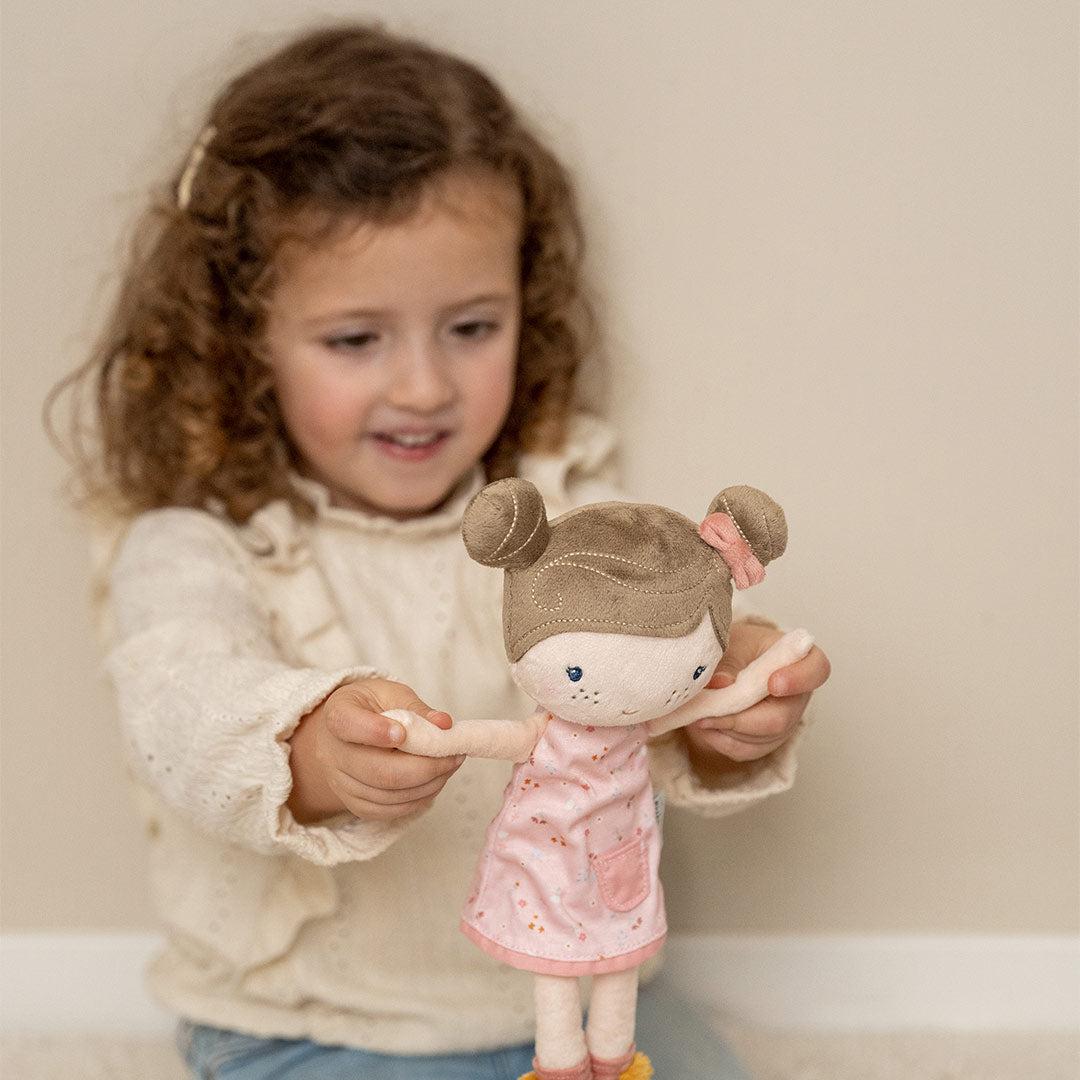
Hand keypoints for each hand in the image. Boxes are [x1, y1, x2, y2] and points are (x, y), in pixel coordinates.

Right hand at [287, 677, 463, 823]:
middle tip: (454, 755)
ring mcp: (342, 784)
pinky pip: (391, 809)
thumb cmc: (374, 709)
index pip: (347, 724)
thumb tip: (444, 724)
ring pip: (389, 794)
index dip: (375, 732)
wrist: (348, 737)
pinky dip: (420, 797)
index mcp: (338, 715)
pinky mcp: (357, 805)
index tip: (402, 733)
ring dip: (429, 783)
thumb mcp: (391, 694)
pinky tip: (435, 780)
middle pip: (377, 771)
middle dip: (425, 767)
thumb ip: (417, 708)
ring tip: (451, 765)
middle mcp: (333, 754)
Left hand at [684, 620, 830, 768]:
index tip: (773, 684)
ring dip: (724, 728)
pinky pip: (745, 750)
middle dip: (740, 717)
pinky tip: (704, 724)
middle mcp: (799, 695)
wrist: (726, 662)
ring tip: (698, 712)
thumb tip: (720, 683)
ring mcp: (785, 722)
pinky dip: (719, 739)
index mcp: (800, 659)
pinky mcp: (765, 741)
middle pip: (781, 719)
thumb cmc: (737, 646)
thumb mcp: (732, 642)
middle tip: (706, 710)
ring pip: (760, 738)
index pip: (816, 670)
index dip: (798, 680)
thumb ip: (727, 661)